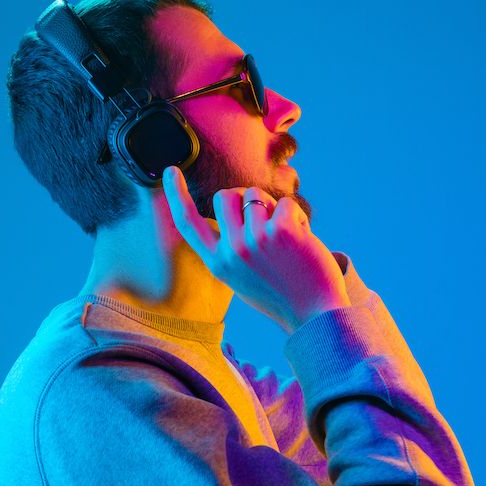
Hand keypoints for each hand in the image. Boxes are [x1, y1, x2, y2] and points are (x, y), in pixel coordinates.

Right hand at [161, 166, 350, 334]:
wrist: (315, 314)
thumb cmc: (283, 293)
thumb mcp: (244, 276)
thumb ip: (232, 247)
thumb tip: (236, 206)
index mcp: (217, 263)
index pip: (188, 223)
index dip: (175, 194)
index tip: (171, 170)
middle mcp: (231, 251)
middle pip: (225, 196)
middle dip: (245, 198)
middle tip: (265, 218)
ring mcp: (253, 240)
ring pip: (256, 195)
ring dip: (274, 208)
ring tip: (288, 237)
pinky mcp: (280, 231)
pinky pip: (285, 203)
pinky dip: (298, 216)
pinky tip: (304, 239)